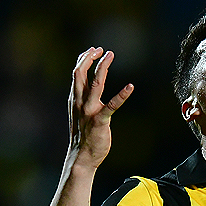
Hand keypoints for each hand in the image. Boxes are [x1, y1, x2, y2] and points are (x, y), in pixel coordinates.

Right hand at [69, 47, 133, 167]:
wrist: (81, 157)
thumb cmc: (83, 135)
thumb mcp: (80, 113)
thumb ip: (83, 99)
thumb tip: (89, 88)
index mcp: (75, 99)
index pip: (76, 73)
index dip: (84, 59)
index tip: (93, 50)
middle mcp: (80, 102)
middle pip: (80, 73)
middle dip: (89, 58)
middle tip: (101, 49)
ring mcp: (89, 111)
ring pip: (94, 83)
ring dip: (102, 67)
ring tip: (110, 55)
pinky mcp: (100, 121)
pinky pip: (112, 105)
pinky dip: (121, 95)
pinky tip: (130, 87)